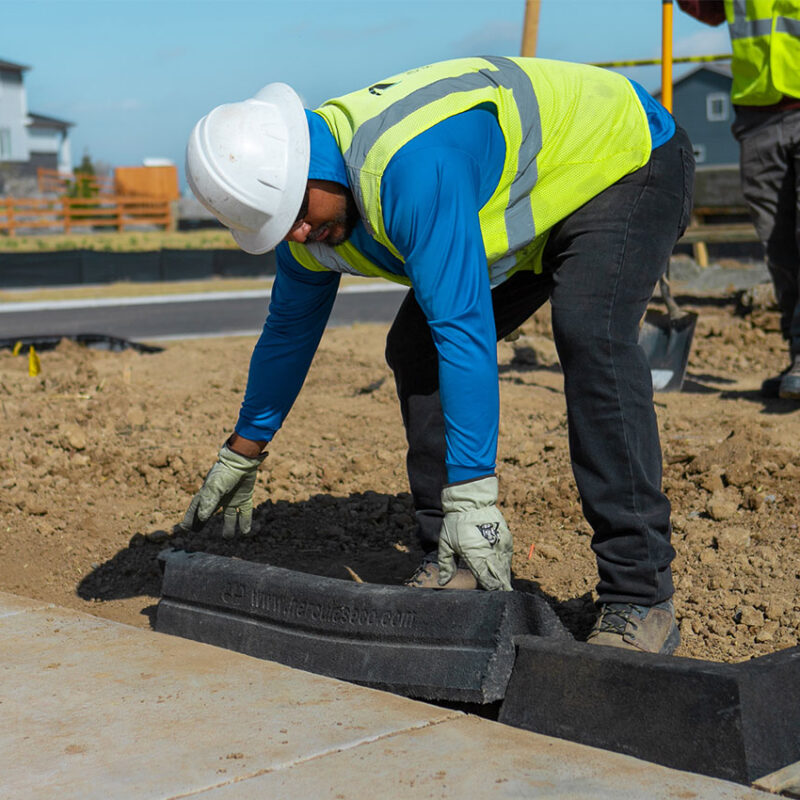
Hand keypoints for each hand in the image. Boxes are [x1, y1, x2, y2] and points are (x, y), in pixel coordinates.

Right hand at [180, 443, 265, 538]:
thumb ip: (208, 502)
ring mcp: (232, 497)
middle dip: (202, 522)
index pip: (196, 508)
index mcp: (208, 493)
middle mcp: (219, 497)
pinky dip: (245, 521)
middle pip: (209, 513)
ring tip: (227, 537)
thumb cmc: (225, 473)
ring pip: (229, 515)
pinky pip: (245, 512)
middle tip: (197, 532)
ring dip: (228, 526)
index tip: (184, 528)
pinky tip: (245, 532)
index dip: (190, 517)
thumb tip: (202, 518)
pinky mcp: (244, 497)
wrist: (242, 461)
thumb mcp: (214, 487)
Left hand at [437, 475, 512, 590]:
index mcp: (474, 555)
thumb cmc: (455, 523)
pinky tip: (504, 571)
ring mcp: (500, 544)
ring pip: (506, 568)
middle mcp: (490, 551)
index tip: (491, 597)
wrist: (471, 501)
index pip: (486, 580)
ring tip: (504, 588)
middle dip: (501, 587)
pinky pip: (508, 557)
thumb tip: (442, 582)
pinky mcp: (507, 538)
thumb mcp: (445, 543)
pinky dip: (506, 565)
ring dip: (504, 577)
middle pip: (499, 577)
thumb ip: (446, 564)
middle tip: (503, 597)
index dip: (490, 590)